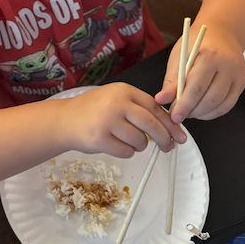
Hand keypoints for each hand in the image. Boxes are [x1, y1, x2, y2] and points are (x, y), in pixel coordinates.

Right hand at [59, 82, 186, 159]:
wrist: (64, 120)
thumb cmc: (93, 110)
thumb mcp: (115, 98)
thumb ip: (138, 107)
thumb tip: (168, 125)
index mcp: (123, 91)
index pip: (155, 107)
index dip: (169, 123)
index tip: (179, 134)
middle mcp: (116, 103)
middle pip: (151, 124)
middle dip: (163, 138)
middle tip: (168, 147)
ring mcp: (107, 121)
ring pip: (140, 141)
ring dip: (140, 146)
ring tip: (128, 141)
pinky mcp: (100, 139)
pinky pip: (126, 152)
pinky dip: (126, 152)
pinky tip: (116, 145)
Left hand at [155, 25, 244, 122]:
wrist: (221, 33)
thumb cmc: (197, 44)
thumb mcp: (180, 56)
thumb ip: (172, 80)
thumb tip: (161, 100)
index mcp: (210, 56)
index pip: (197, 87)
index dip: (184, 105)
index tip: (174, 116)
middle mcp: (228, 66)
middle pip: (210, 99)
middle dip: (192, 111)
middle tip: (178, 115)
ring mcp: (237, 76)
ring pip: (219, 106)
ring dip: (201, 114)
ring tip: (188, 111)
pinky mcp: (241, 85)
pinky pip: (227, 106)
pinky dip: (212, 112)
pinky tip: (200, 110)